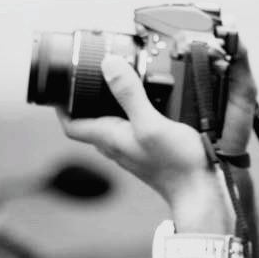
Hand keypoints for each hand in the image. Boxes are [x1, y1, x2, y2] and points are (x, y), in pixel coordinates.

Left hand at [59, 46, 258, 218]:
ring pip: (110, 124)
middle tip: (88, 76)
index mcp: (109, 138)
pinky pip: (131, 128)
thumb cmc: (176, 164)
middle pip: (89, 122)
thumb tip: (108, 66)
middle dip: (84, 100)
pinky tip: (148, 103)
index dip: (60, 106)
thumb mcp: (151, 122)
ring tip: (116, 82)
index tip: (59, 87)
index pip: (71, 125)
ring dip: (109, 105)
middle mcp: (117, 145)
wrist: (200, 191)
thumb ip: (129, 94)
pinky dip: (131, 112)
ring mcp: (132, 149)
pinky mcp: (149, 150)